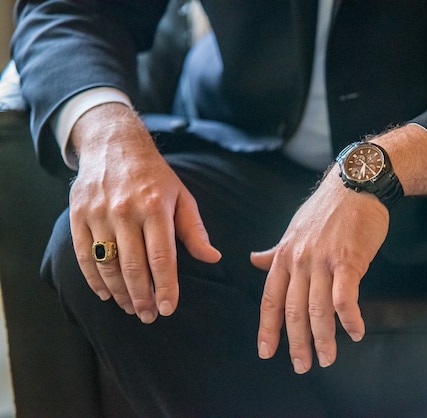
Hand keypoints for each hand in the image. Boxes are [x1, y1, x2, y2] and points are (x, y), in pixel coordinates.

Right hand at [69, 103, 220, 322]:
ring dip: (119, 293)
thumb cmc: (155, 177)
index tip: (169, 309)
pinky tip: (106, 294)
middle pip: (133, 267)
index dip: (166, 287)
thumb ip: (195, 230)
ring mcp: (99, 213)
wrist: (115, 145)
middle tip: (149, 317)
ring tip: (130, 309)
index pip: (162, 258)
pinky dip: (94, 280)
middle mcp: (126, 211)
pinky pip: (84, 255)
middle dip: (142, 298)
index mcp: (156, 208)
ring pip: (107, 265)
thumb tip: (213, 258)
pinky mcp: (78, 215)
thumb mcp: (182, 197)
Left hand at [251, 166, 388, 373]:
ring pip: (318, 310)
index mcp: (285, 256)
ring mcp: (323, 261)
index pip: (270, 299)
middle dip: (296, 343)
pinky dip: (349, 320)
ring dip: (323, 339)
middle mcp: (299, 262)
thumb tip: (254, 260)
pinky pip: (346, 298)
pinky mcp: (349, 260)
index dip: (268, 328)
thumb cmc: (325, 210)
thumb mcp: (293, 230)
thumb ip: (275, 251)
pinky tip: (355, 333)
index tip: (267, 353)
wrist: (354, 185)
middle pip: (293, 311)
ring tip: (327, 359)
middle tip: (301, 366)